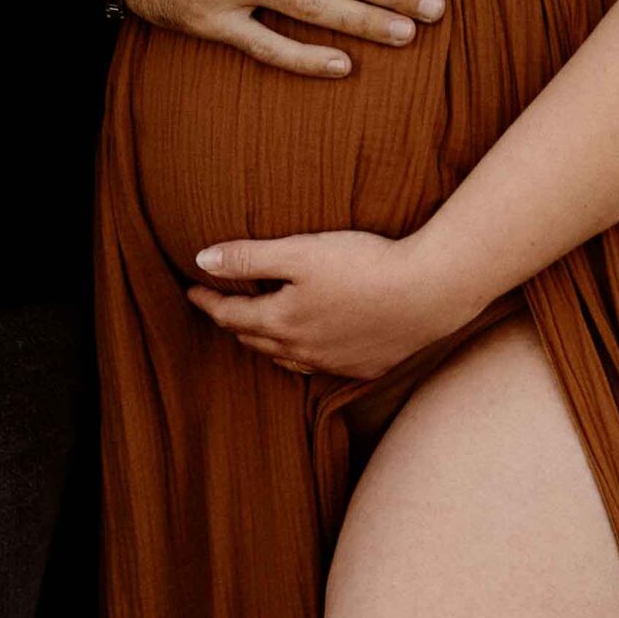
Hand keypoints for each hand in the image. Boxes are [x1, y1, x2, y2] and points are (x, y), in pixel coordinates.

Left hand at [186, 228, 474, 381]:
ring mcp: (333, 363)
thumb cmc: (362, 265)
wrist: (427, 293)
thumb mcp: (299, 251)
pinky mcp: (361, 366)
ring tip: (254, 325)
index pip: (230, 316)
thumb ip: (249, 257)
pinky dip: (298, 353)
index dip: (207, 300)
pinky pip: (315, 365)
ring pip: (284, 356)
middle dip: (231, 322)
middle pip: (254, 339)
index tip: (191, 288)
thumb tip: (201, 261)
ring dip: (263, 340)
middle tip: (217, 305)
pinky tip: (305, 345)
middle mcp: (302, 350)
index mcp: (282, 322)